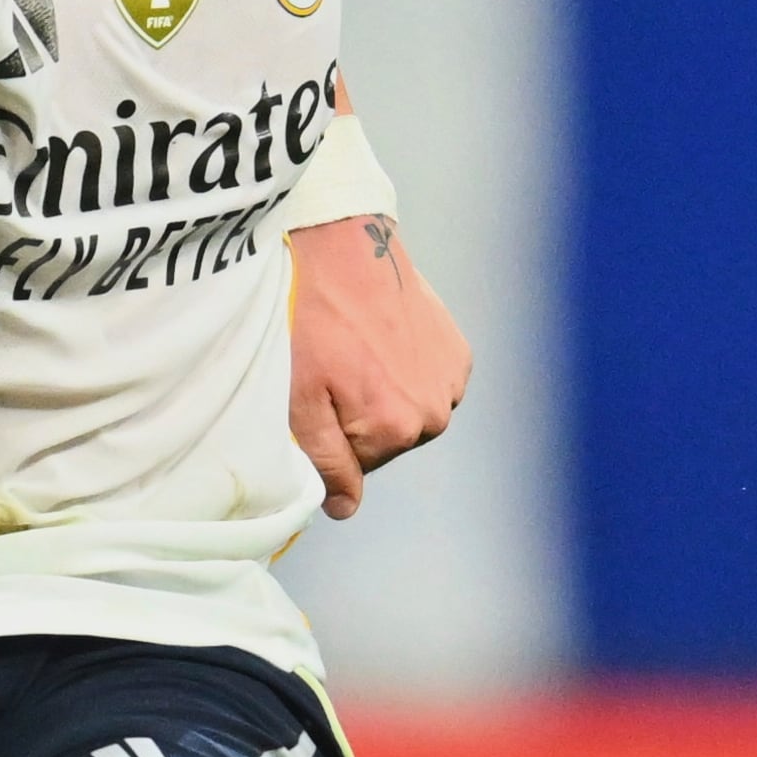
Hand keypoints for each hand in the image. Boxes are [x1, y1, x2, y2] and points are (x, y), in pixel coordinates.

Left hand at [288, 214, 468, 517]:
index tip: (317, 397)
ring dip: (387, 393)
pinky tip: (384, 340)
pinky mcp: (458, 352)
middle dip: (359, 417)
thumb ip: (325, 462)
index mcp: (396, 430)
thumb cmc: (312, 322)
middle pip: (387, 441)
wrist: (347, 248)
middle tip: (334, 370)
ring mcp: (452, 381)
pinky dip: (409, 370)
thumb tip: (344, 509)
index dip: (330, 436)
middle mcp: (435, 413)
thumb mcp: (299, 399)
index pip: (357, 467)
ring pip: (410, 412)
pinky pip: (430, 383)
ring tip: (358, 351)